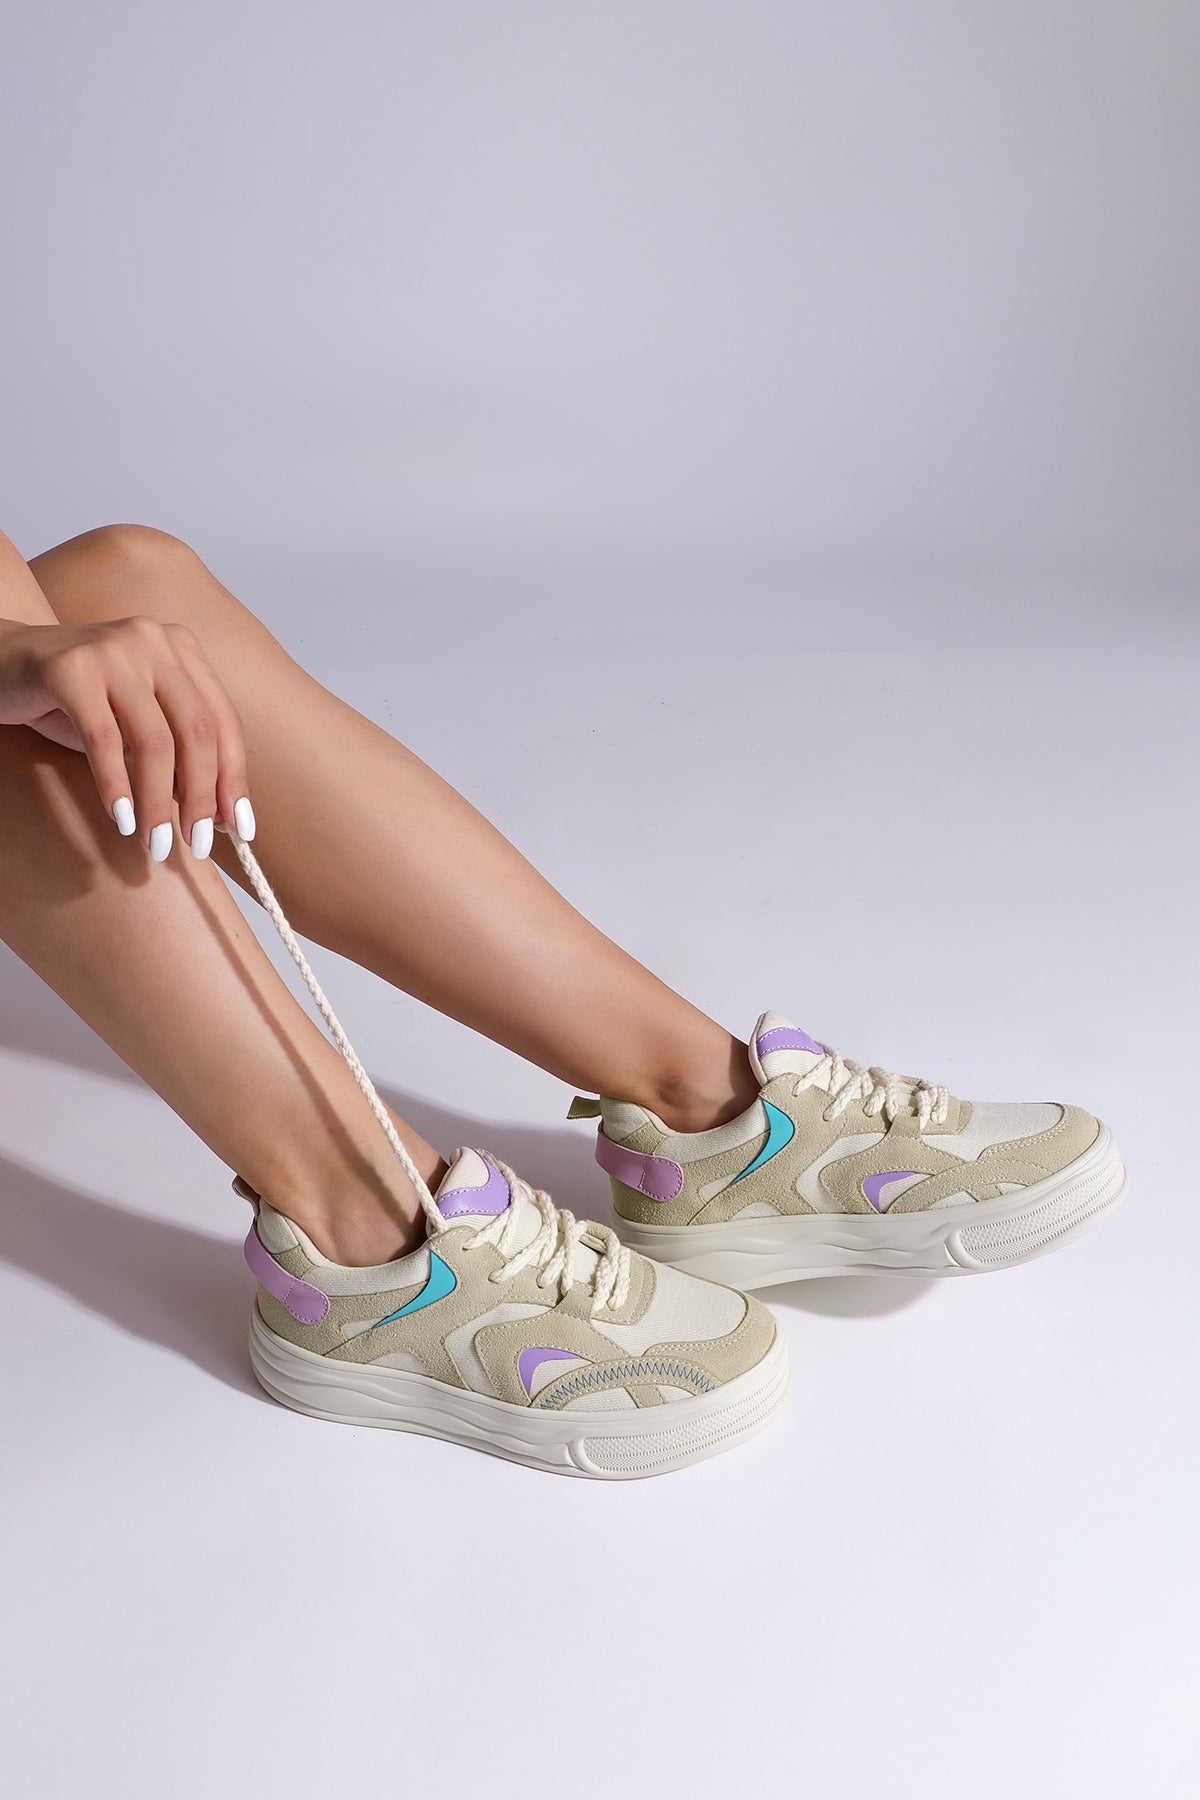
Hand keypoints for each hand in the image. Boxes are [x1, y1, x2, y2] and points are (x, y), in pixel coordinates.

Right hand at [0, 615, 252, 858]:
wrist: (1, 665)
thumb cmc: (76, 701)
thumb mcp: (136, 723)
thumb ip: (176, 754)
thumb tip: (218, 815)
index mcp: (181, 648)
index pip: (222, 721)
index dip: (233, 777)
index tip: (240, 829)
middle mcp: (153, 640)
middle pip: (196, 732)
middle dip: (200, 796)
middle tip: (197, 844)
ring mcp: (113, 650)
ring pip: (154, 741)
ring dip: (159, 802)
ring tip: (156, 843)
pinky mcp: (71, 669)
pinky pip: (104, 741)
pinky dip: (116, 787)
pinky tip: (122, 820)